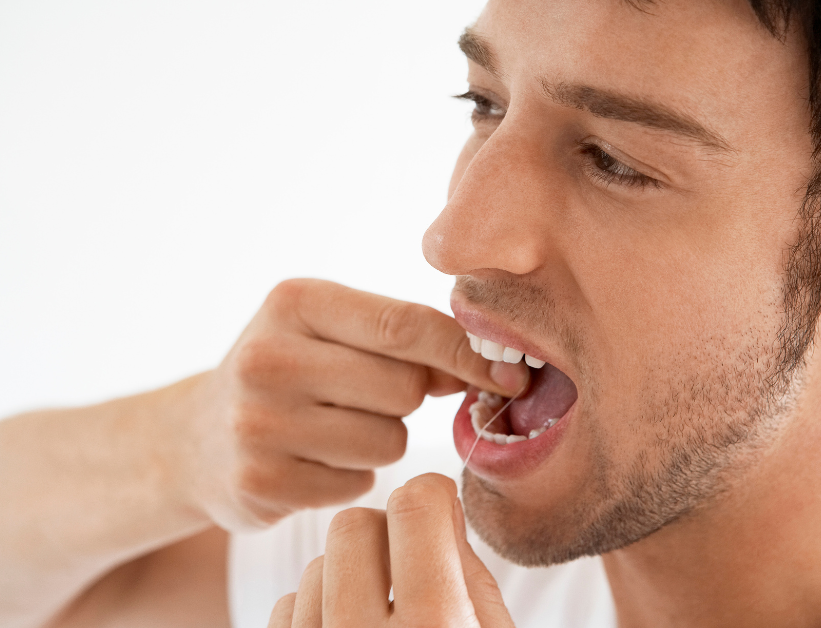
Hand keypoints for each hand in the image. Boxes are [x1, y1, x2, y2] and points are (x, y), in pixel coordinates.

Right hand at [178, 280, 528, 530]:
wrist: (197, 436)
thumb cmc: (289, 370)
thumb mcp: (330, 330)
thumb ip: (403, 339)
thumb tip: (489, 364)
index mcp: (293, 302)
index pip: (403, 325)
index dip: (466, 352)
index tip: (512, 372)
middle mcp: (268, 357)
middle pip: (403, 387)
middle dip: (408, 397)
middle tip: (368, 394)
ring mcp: (258, 423)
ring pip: (387, 441)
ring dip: (379, 439)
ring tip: (333, 426)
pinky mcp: (260, 483)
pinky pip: (357, 485)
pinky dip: (351, 475)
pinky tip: (313, 458)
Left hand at [267, 473, 514, 627]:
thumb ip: (470, 576)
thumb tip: (438, 508)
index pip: (415, 507)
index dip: (431, 496)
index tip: (437, 505)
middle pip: (354, 526)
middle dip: (386, 533)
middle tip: (411, 562)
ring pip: (316, 566)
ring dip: (348, 575)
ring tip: (380, 613)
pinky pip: (285, 609)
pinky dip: (317, 613)